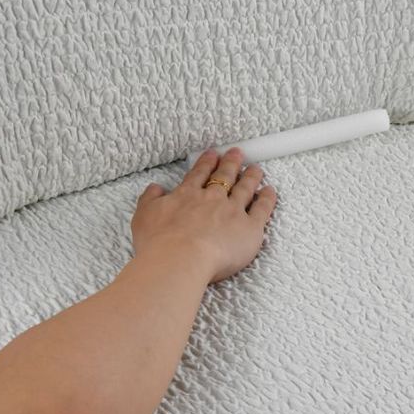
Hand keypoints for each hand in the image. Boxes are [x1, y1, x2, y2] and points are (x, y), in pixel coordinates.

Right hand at [131, 148, 278, 282]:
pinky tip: (269, 191)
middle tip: (237, 153)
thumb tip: (155, 188)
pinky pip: (262, 209)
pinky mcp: (249, 228)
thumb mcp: (143, 216)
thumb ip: (150, 199)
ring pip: (245, 188)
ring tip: (256, 169)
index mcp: (187, 195)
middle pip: (225, 176)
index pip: (199, 174)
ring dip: (251, 176)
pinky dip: (267, 198)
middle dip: (231, 163)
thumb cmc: (158, 244)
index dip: (207, 163)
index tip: (213, 154)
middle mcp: (212, 199)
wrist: (178, 260)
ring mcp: (232, 211)